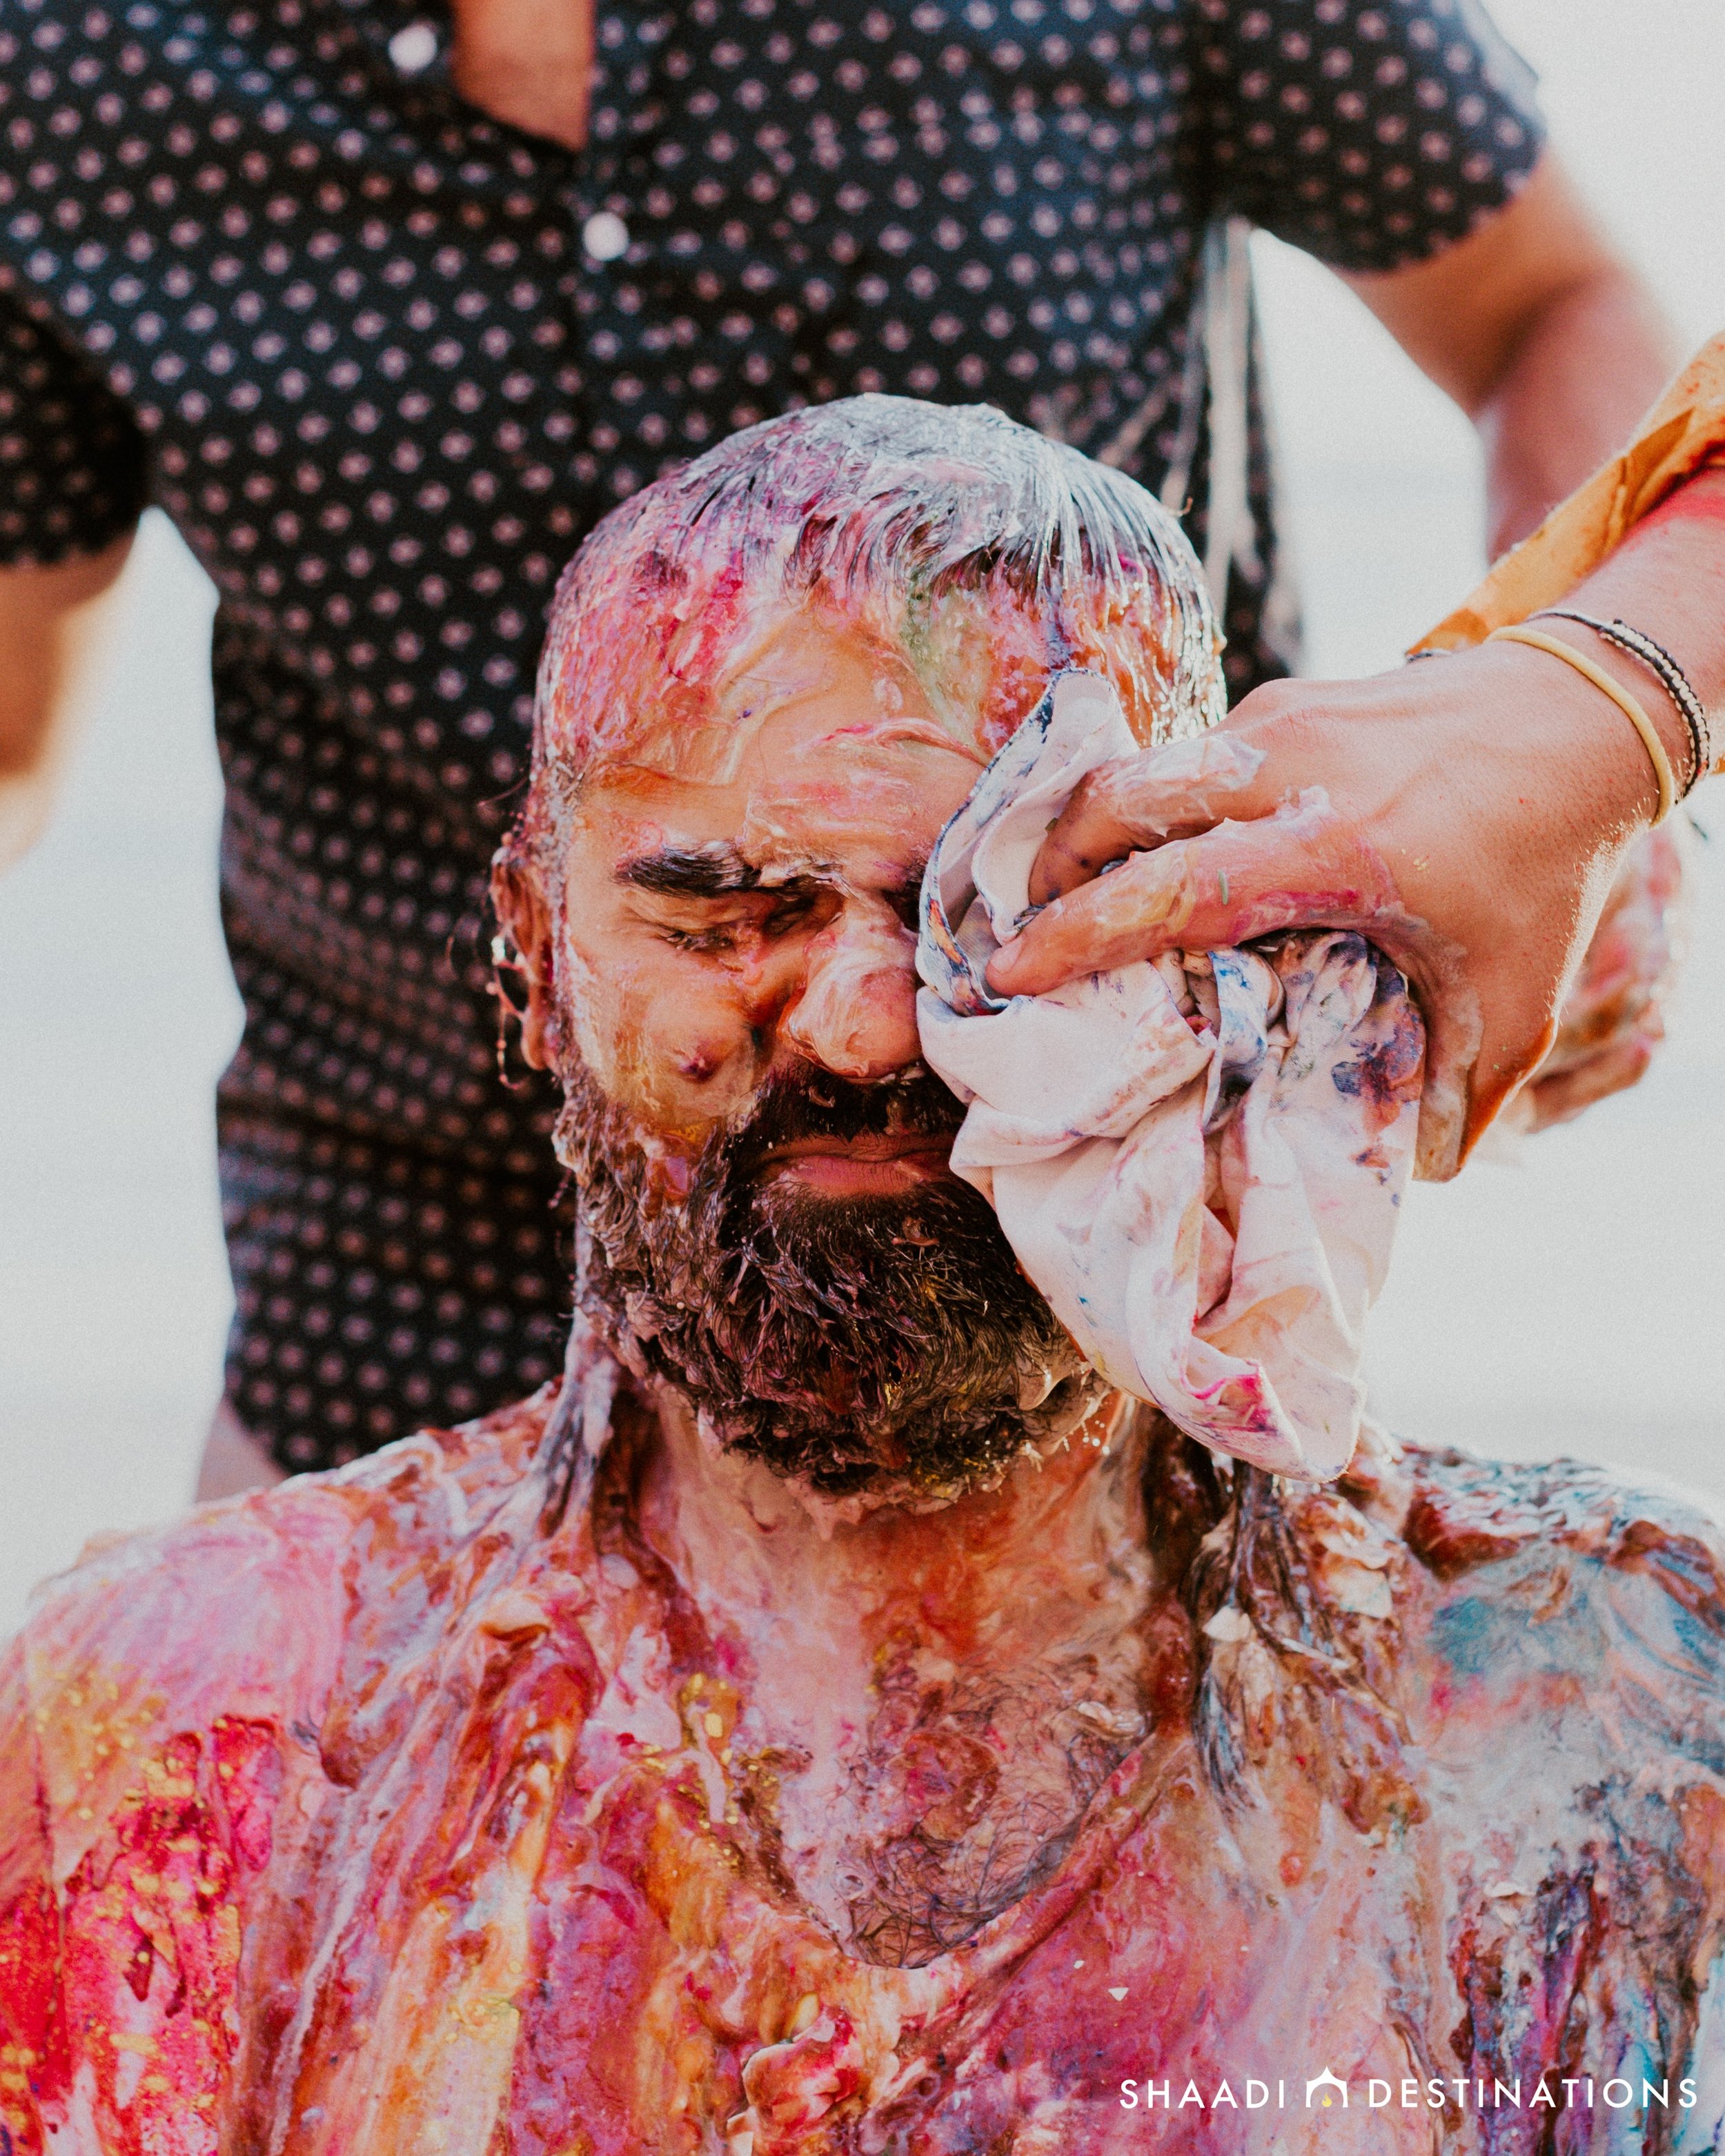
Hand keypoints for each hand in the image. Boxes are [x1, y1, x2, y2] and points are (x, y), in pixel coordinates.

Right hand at [984, 639, 1671, 1176]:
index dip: (1076, 936)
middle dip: (1052, 868)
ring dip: (1092, 831)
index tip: (1011, 974)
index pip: (1168, 890)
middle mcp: (1290, 771)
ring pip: (1141, 769)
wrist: (1588, 711)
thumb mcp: (1514, 997)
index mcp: (1334, 849)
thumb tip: (1411, 1175)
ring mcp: (1282, 720)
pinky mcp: (1287, 699)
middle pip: (1117, 803)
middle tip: (1026, 931)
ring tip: (1071, 895)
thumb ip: (1457, 1092)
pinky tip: (1160, 852)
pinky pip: (1190, 754)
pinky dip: (1151, 804)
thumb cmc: (1550, 862)